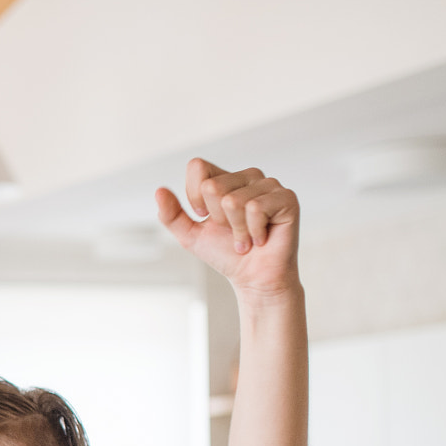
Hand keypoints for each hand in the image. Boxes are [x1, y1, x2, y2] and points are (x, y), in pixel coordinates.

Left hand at [156, 159, 299, 299]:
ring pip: (233, 201)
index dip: (194, 197)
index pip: (197, 167)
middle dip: (217, 219)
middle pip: (212, 187)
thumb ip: (172, 215)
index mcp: (225, 179)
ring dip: (236, 230)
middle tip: (232, 231)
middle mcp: (247, 176)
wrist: (252, 278)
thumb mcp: (190, 235)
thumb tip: (159, 190)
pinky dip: (253, 232)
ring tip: (247, 237)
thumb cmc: (226, 254)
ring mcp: (269, 184)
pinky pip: (255, 208)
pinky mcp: (286, 197)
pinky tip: (261, 237)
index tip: (205, 217)